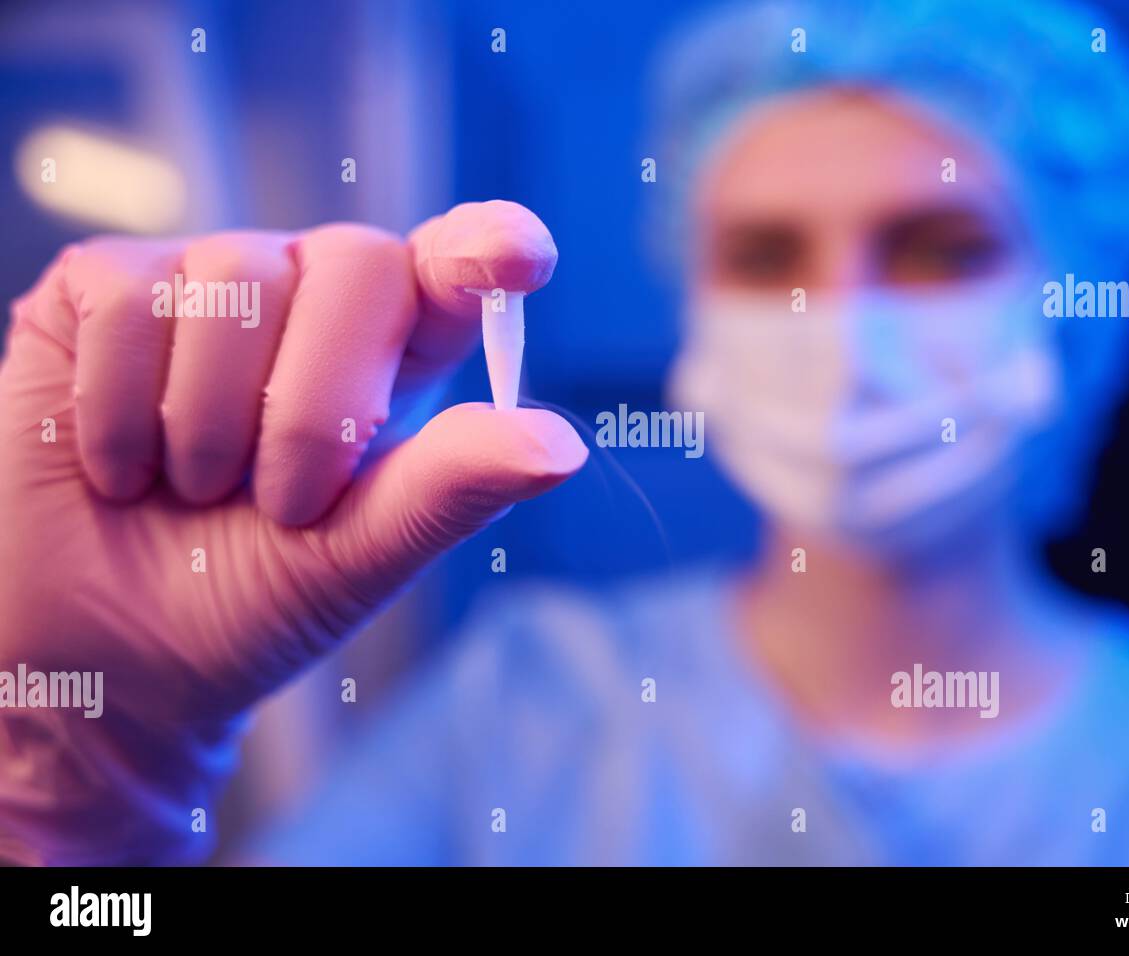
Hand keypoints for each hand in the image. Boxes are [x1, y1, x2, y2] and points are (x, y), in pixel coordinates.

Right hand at [0, 201, 586, 862]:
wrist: (109, 653)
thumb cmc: (249, 598)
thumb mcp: (361, 556)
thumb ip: (453, 490)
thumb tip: (564, 445)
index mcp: (394, 352)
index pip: (456, 265)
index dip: (490, 248)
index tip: (522, 259)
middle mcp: (310, 294)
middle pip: (358, 264)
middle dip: (318, 409)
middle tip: (279, 505)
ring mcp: (207, 280)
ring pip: (235, 281)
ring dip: (211, 426)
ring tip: (194, 491)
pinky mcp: (103, 286)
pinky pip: (128, 303)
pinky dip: (121, 412)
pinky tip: (121, 468)